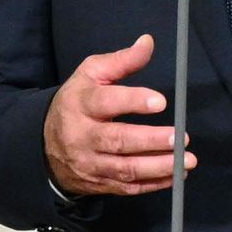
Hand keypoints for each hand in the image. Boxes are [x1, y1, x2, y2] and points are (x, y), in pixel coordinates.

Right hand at [45, 32, 186, 197]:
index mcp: (81, 104)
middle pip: (117, 140)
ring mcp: (90, 163)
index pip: (106, 102)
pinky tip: (175, 175)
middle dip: (150, 140)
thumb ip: (121, 61)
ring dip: (158, 166)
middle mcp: (83, 136)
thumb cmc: (76, 103)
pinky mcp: (98, 183)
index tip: (160, 102)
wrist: (45, 145)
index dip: (133, 101)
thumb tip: (148, 43)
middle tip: (179, 138)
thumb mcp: (90, 75)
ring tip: (186, 160)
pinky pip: (127, 187)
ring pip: (125, 169)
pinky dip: (153, 184)